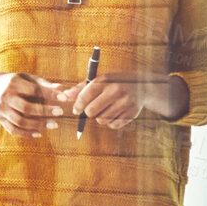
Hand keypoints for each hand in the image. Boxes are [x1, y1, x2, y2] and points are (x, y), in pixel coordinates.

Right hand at [0, 73, 65, 137]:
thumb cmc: (19, 83)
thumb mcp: (30, 79)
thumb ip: (46, 85)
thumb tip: (62, 90)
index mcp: (13, 83)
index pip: (34, 90)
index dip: (50, 95)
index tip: (64, 99)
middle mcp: (5, 96)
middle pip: (26, 108)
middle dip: (45, 111)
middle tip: (60, 112)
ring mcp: (2, 109)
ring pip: (20, 121)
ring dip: (38, 125)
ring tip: (54, 124)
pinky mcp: (1, 119)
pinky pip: (14, 130)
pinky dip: (27, 134)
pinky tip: (39, 133)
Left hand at [56, 73, 190, 129]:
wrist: (142, 86)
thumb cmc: (114, 83)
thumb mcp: (99, 81)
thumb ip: (81, 88)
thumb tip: (64, 96)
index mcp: (105, 80)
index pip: (85, 95)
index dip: (77, 105)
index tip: (76, 110)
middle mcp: (115, 91)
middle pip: (91, 112)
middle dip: (88, 113)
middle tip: (91, 110)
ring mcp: (124, 103)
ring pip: (101, 120)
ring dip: (100, 117)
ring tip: (106, 109)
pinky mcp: (131, 113)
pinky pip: (113, 125)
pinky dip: (110, 122)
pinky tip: (115, 113)